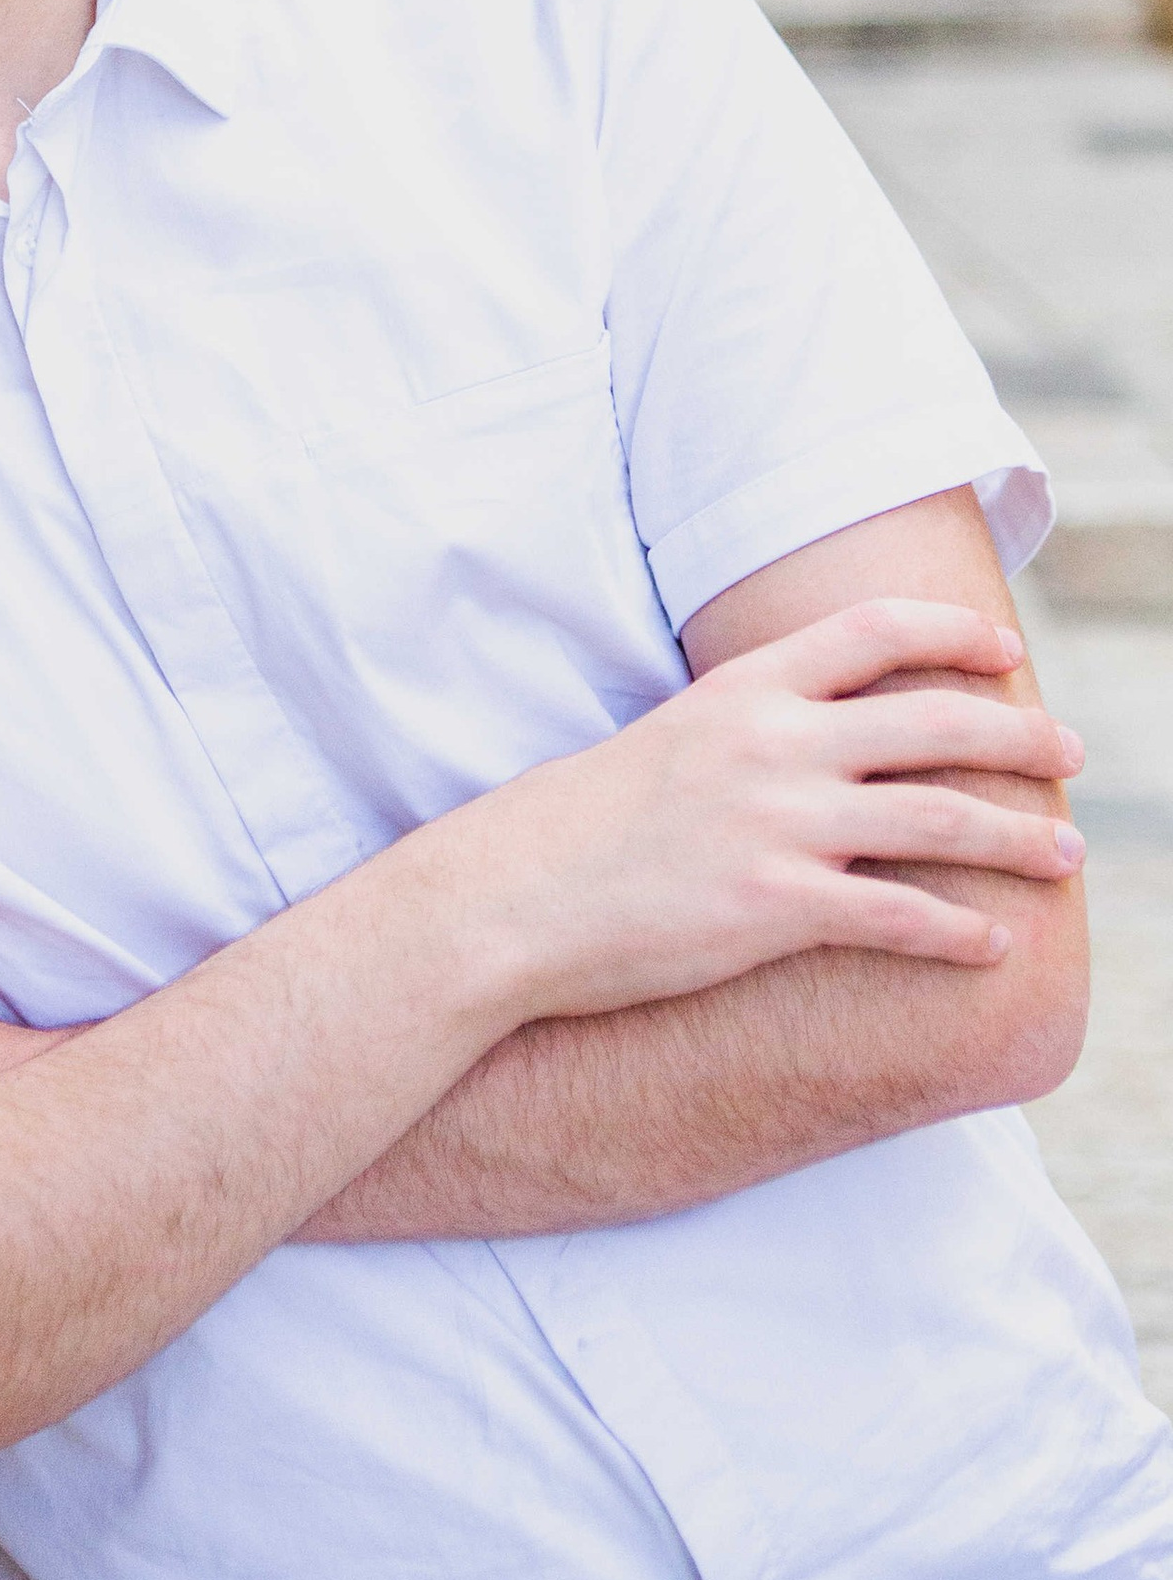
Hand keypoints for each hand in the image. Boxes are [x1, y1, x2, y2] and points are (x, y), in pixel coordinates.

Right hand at [441, 597, 1084, 1026]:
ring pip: (940, 817)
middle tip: (1070, 754)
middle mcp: (771, 743)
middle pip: (935, 721)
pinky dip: (961, 930)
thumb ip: (748, 727)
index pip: (875, 633)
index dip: (954, 635)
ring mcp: (776, 824)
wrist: (510, 898)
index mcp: (744, 690)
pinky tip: (994, 945)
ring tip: (1065, 853)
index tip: (1007, 654)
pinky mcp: (774, 907)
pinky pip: (900, 916)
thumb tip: (820, 738)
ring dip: (1018, 837)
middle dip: (1020, 736)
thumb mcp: (668, 740)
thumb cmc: (581, 826)